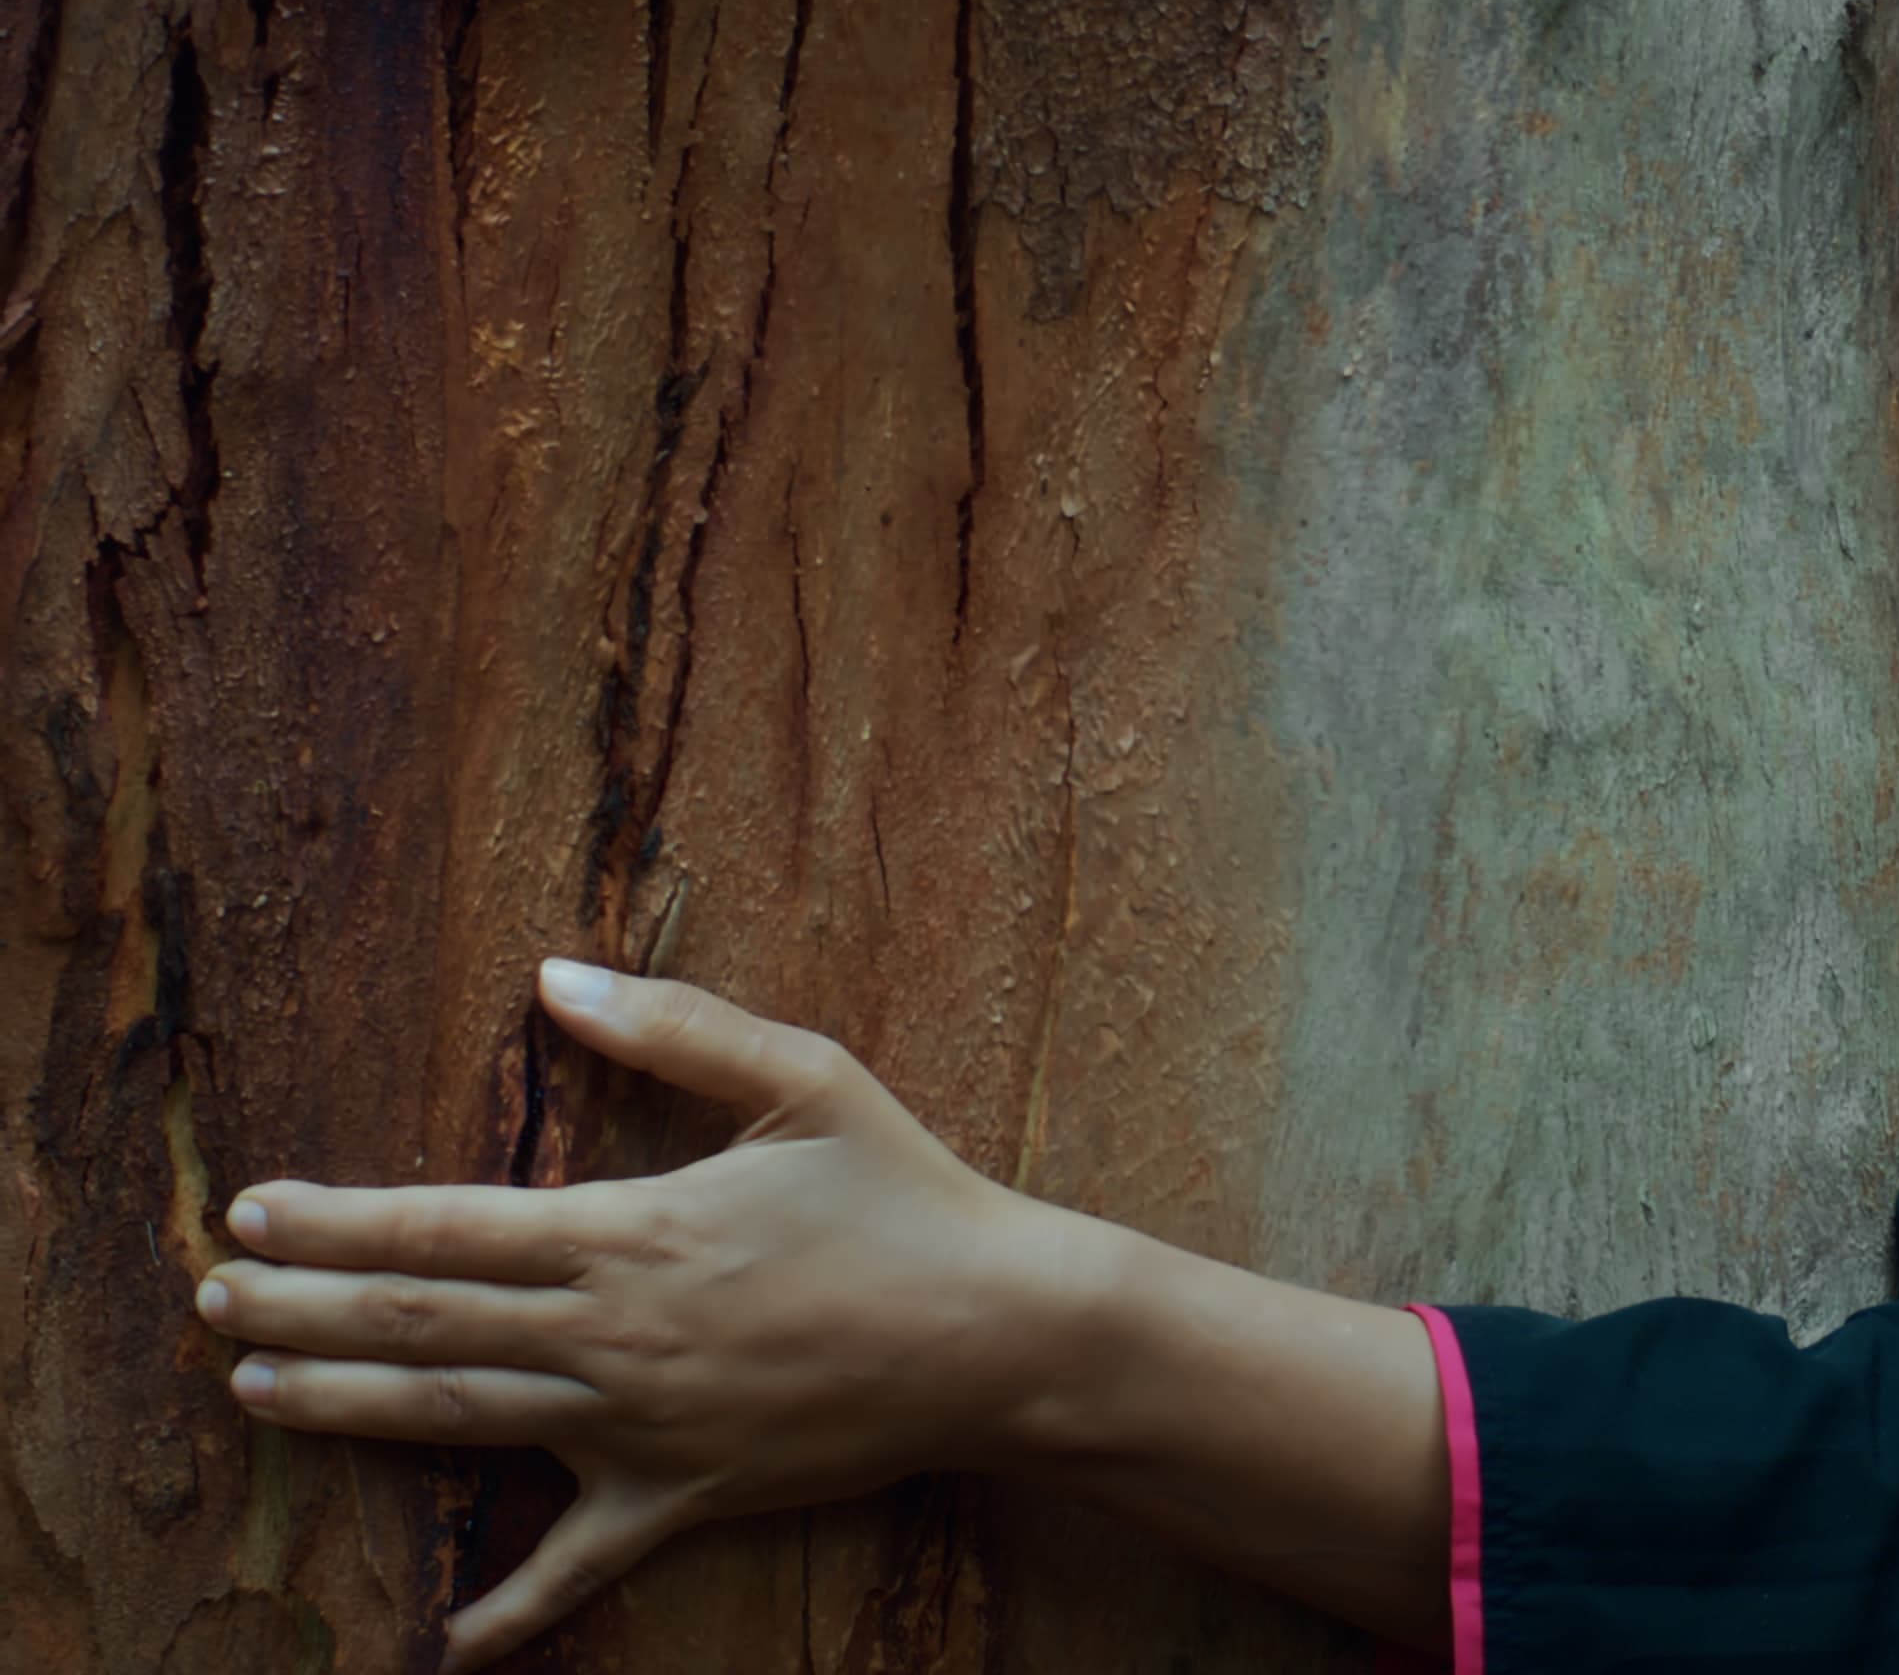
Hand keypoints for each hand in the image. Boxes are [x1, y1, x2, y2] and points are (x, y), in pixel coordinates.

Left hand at [197, 960, 1094, 1670]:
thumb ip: (675, 1026)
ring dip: (347, 1409)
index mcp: (632, 1229)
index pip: (445, 1226)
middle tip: (213, 1301)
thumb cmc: (908, 1195)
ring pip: (460, 1421)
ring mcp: (642, 1424)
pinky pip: (581, 1564)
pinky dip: (510, 1612)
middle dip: (304, 1311)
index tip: (254, 1211)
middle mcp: (615, 1332)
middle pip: (423, 1326)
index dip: (338, 1221)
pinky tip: (443, 1648)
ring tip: (257, 1394)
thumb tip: (556, 975)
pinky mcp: (685, 1494)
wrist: (1000, 1332)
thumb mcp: (805, 1079)